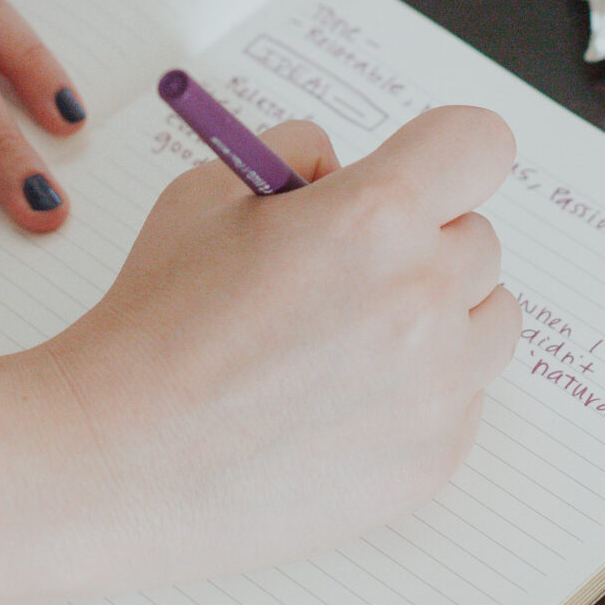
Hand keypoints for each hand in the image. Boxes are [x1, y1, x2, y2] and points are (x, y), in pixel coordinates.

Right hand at [41, 108, 520, 588]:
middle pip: (481, 239)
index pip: (481, 143)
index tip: (421, 175)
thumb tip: (345, 169)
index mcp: (375, 215)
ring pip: (490, 322)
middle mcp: (423, 297)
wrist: (114, 459)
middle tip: (344, 274)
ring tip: (348, 344)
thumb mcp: (207, 194)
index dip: (446, 154)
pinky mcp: (434, 460)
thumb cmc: (152, 325)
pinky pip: (464, 401)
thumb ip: (296, 160)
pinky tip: (336, 406)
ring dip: (440, 319)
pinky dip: (418, 396)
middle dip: (422, 243)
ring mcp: (438, 388)